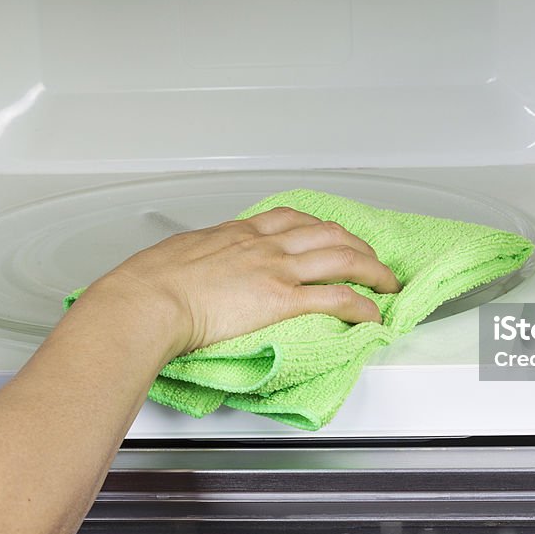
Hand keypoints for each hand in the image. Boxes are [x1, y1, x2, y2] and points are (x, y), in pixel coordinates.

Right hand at [71, 207, 400, 358]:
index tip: (332, 236)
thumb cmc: (150, 283)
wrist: (146, 300)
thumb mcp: (178, 254)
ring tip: (388, 284)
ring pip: (342, 258)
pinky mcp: (282, 299)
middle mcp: (264, 245)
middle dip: (358, 246)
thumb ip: (201, 257)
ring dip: (373, 271)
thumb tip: (199, 266)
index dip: (320, 227)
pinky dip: (362, 305)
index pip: (291, 219)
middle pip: (328, 234)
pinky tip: (373, 314)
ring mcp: (276, 269)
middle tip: (372, 260)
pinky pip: (336, 297)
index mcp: (238, 232)